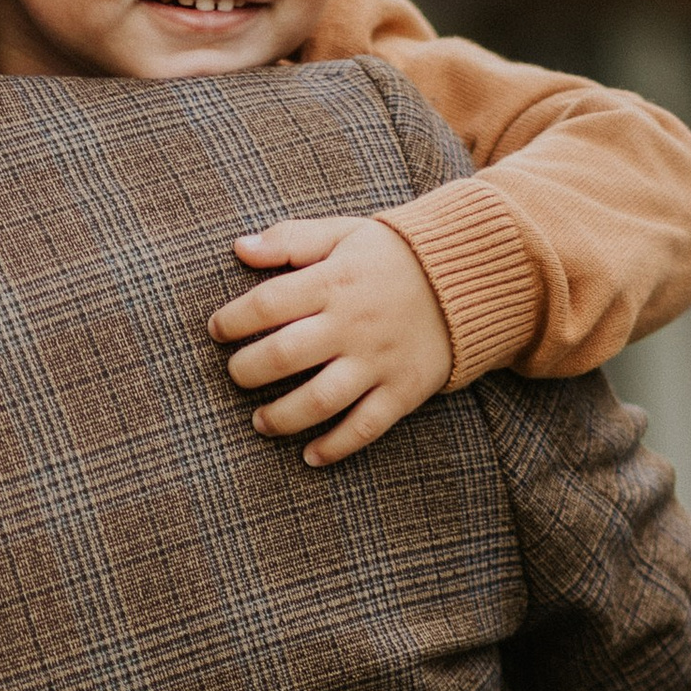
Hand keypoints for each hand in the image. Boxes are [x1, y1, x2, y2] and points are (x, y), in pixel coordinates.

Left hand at [208, 214, 453, 464]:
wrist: (473, 274)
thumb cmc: (393, 255)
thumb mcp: (344, 234)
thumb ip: (291, 240)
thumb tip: (239, 248)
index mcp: (334, 281)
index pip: (267, 304)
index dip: (233, 321)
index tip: (217, 331)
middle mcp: (353, 324)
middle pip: (284, 356)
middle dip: (247, 372)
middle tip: (236, 375)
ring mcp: (379, 360)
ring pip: (319, 400)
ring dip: (280, 418)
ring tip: (259, 421)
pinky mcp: (404, 389)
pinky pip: (365, 427)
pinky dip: (335, 447)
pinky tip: (309, 457)